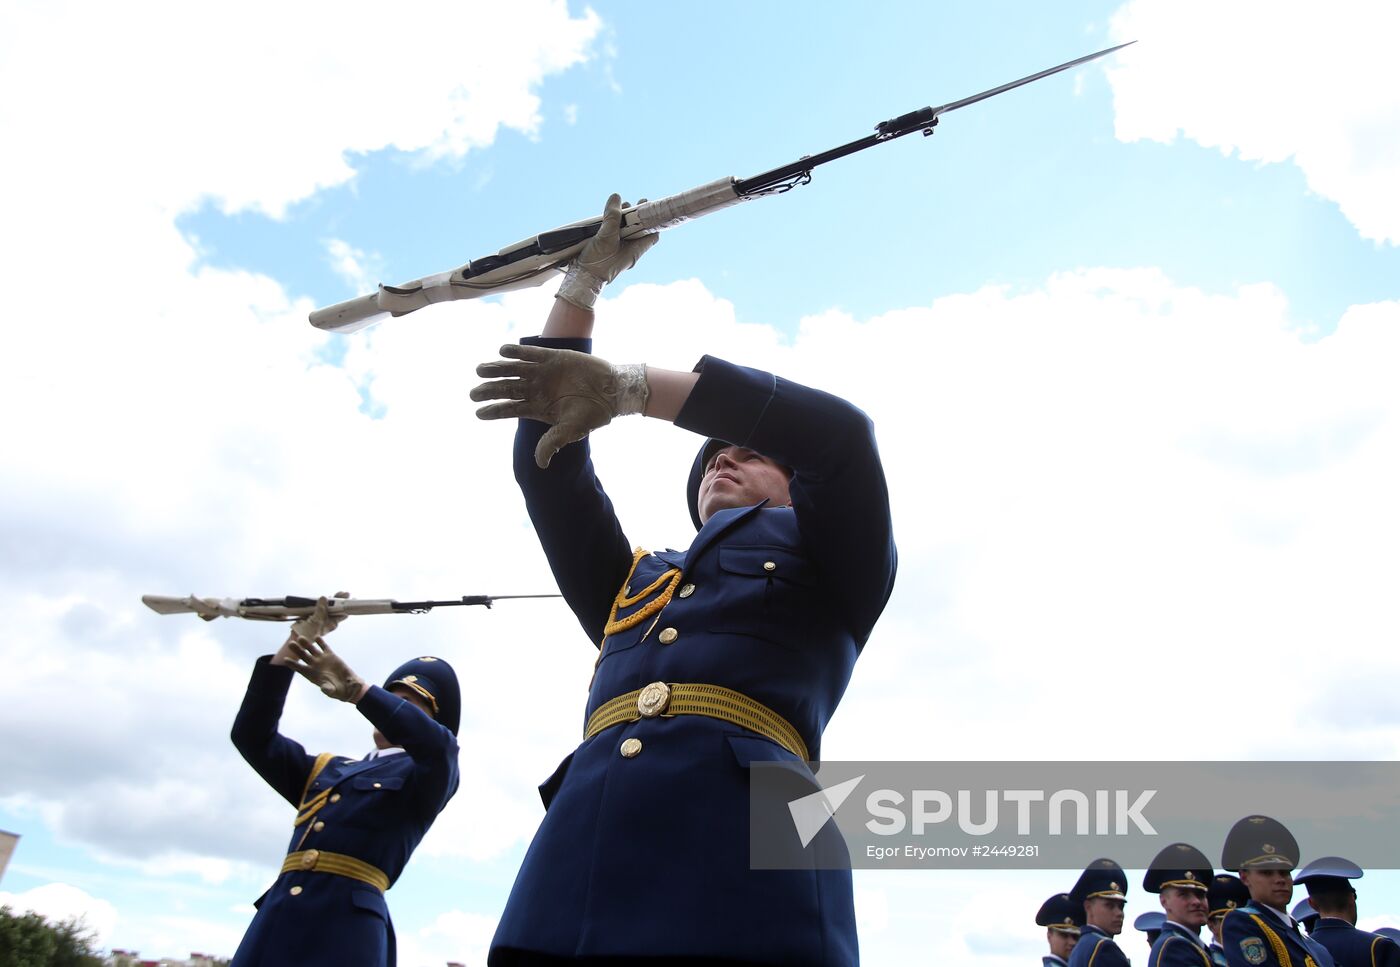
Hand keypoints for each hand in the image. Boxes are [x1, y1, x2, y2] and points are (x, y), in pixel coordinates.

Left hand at [285, 635, 366, 702]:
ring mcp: (322, 659)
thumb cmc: (337, 690)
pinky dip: (320, 642)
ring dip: (306, 644)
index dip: (292, 664)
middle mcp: (314, 665)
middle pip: (303, 656)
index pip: (299, 668)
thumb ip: (327, 689)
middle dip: (297, 650)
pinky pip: (324, 647)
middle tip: (291, 644)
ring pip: (311, 649)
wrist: (347, 685)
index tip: (285, 660)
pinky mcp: (330, 655)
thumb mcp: (332, 691)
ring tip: (300, 637)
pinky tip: (316, 637)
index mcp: (311, 674)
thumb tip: (323, 688)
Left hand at [472, 344, 648, 467]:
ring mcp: (542, 372)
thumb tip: (540, 465)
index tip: (477, 413)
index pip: (509, 409)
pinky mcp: (552, 357)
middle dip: (490, 390)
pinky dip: (517, 352)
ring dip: (497, 368)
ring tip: (481, 369)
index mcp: (536, 408)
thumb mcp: (572, 430)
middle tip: (474, 393)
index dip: (493, 410)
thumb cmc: (592, 413)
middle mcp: (535, 389)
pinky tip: (502, 351)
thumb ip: (553, 443)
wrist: (612, 390)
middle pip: (506, 388)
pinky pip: (530, 353)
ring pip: (513, 369)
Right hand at [556, 193, 658, 309]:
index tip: (648, 208)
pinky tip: (607, 217)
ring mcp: (617, 250)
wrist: (581, 279)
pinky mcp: (607, 249)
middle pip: (638, 230)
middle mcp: (629, 250)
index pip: (652, 234)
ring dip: (623, 218)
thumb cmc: (597, 262)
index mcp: (635, 251)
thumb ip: (612, 217)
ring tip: (621, 206)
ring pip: (625, 231)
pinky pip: (613, 234)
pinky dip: (612, 224)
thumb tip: (616, 197)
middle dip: (637, 216)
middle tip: (634, 203)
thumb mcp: (606, 237)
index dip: (653, 221)